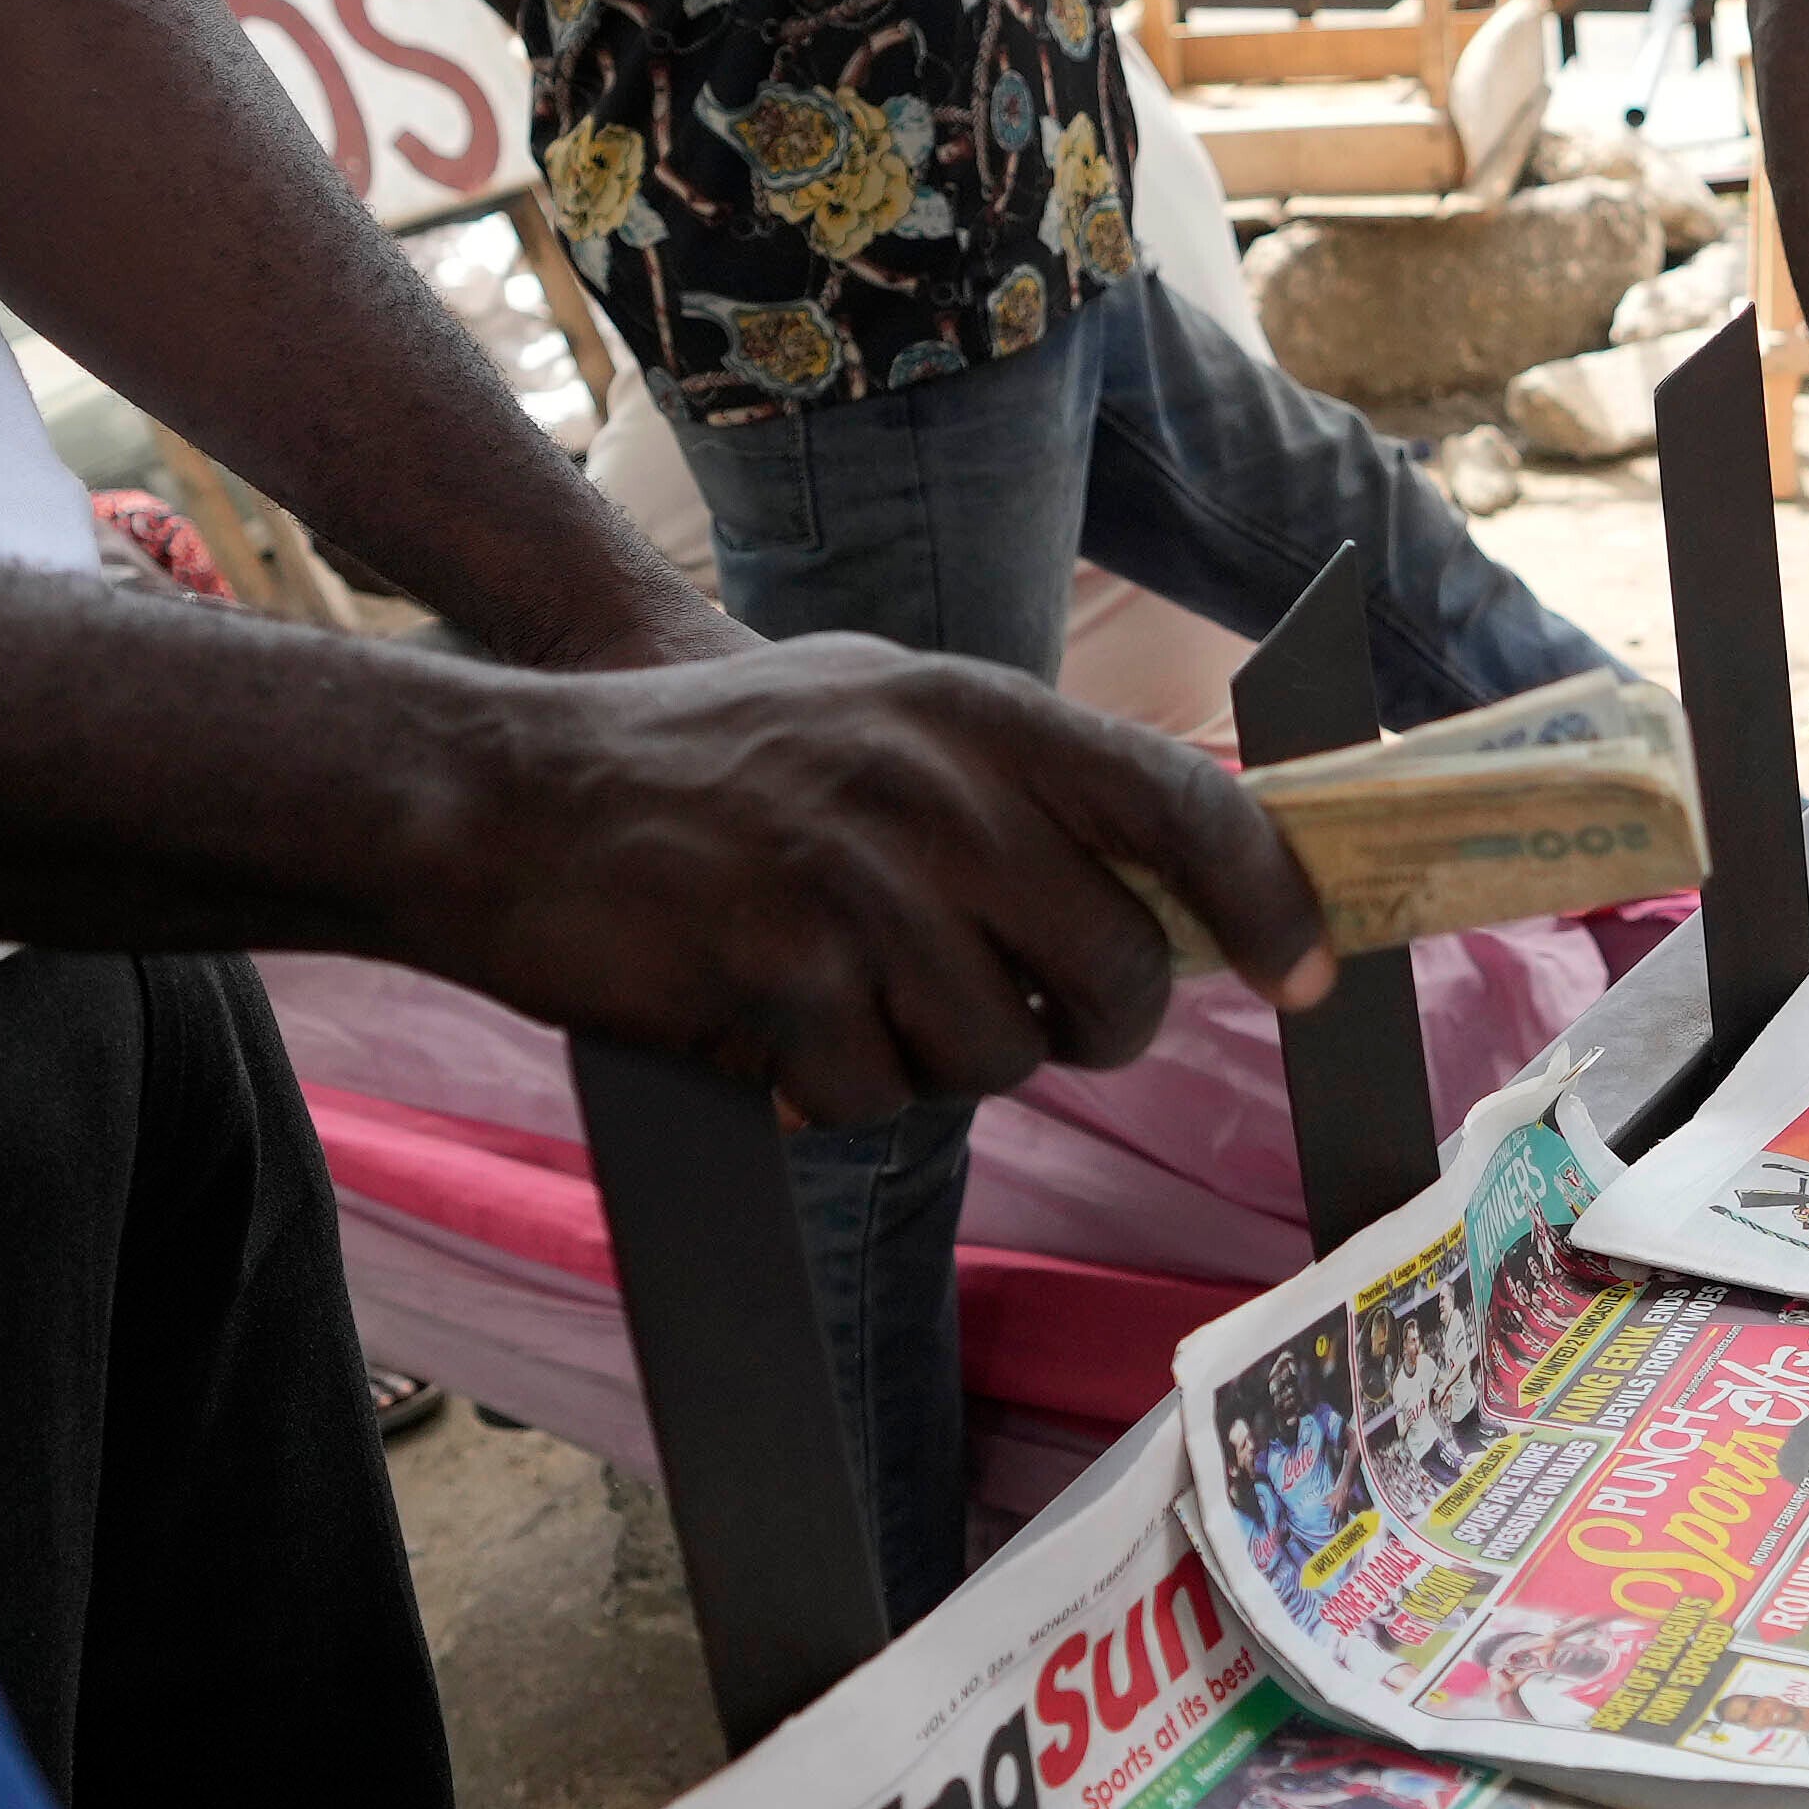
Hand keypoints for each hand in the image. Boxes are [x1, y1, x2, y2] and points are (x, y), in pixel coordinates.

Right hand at [423, 641, 1328, 1124]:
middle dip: (1085, 1034)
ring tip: (845, 1000)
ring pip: (993, 1057)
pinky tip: (769, 1029)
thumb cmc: (703, 768)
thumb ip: (1017, 781)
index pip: (1187, 806)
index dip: (1271, 903)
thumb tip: (1174, 874)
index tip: (1307, 975)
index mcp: (977, 710)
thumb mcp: (877, 712)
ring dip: (929, 1065)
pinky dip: (830, 1095)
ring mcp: (855, 877)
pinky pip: (873, 1097)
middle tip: (1022, 1028)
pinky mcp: (778, 968)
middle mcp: (934, 784)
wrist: (502, 796)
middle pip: (1113, 973)